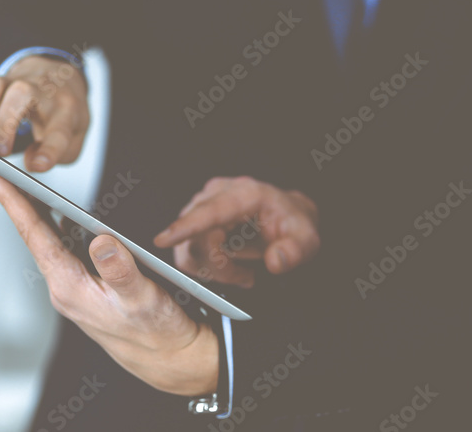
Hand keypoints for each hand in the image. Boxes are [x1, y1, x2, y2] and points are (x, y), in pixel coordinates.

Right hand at [0, 55, 88, 171]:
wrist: (58, 76)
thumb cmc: (63, 109)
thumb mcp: (75, 136)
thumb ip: (58, 155)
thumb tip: (31, 163)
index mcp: (66, 109)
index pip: (60, 130)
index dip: (48, 151)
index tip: (38, 165)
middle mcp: (40, 90)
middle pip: (22, 94)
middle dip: (4, 125)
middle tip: (1, 150)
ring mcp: (15, 81)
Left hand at [0, 172, 218, 395]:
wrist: (167, 358)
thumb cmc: (156, 331)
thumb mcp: (142, 297)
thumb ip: (120, 269)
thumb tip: (100, 240)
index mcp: (70, 288)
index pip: (36, 237)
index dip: (15, 205)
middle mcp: (64, 289)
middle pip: (35, 238)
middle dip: (17, 205)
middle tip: (0, 173)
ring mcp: (72, 289)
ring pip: (48, 244)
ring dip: (37, 216)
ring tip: (24, 187)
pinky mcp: (83, 289)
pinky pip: (63, 252)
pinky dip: (58, 229)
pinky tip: (62, 216)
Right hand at [153, 176, 319, 287]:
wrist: (287, 215)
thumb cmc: (293, 223)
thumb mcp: (307, 239)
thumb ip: (294, 251)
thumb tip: (275, 261)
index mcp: (245, 193)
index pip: (209, 211)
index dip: (185, 226)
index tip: (164, 239)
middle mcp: (219, 193)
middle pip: (197, 234)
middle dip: (217, 266)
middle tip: (245, 277)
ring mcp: (205, 204)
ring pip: (189, 246)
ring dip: (211, 268)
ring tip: (240, 272)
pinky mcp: (197, 216)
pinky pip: (188, 249)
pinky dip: (206, 265)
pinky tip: (228, 265)